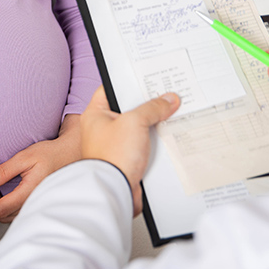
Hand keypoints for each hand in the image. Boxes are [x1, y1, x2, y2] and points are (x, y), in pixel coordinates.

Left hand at [0, 114, 81, 223]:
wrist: (70, 154)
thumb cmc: (50, 154)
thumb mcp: (25, 157)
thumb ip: (4, 171)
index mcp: (30, 192)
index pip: (0, 208)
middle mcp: (32, 202)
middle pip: (0, 212)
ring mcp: (33, 204)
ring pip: (5, 213)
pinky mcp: (33, 203)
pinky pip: (12, 210)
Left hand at [81, 86, 179, 215]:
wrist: (114, 190)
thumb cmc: (113, 156)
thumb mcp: (134, 122)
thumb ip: (152, 108)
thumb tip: (169, 99)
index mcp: (96, 114)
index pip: (110, 89)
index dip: (128, 82)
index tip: (146, 77)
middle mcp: (103, 128)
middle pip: (128, 109)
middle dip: (147, 104)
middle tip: (166, 94)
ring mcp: (115, 144)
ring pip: (138, 128)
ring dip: (153, 124)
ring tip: (173, 113)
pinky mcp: (126, 158)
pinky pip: (143, 145)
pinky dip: (155, 141)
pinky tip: (170, 135)